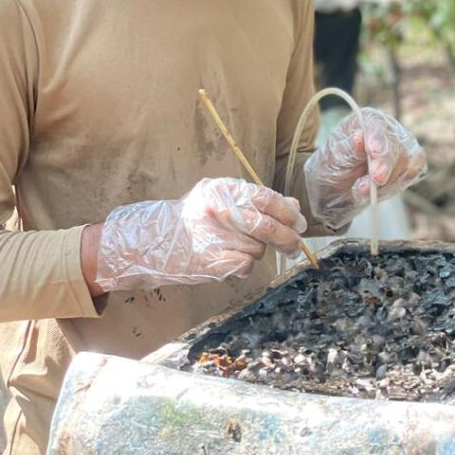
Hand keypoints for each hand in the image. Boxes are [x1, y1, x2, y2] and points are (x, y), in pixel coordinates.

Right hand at [93, 178, 306, 291]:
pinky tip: (228, 258)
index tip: (299, 223)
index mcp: (224, 189)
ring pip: (257, 248)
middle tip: (294, 246)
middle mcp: (220, 210)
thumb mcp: (223, 199)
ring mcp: (216, 236)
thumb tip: (295, 206)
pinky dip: (243, 265)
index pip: (266, 198)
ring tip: (236, 246)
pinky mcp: (212, 261)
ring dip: (255, 251)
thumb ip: (258, 201)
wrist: (156, 242)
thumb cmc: (194, 219)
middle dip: (286, 238)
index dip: (287, 211)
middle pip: (267, 226)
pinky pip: (245, 265)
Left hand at [304, 108, 426, 227]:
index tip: (372, 151)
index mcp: (369, 119)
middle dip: (385, 164)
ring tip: (361, 190)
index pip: (378, 125)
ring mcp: (403, 147)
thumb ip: (349, 149)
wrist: (340, 185)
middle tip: (376, 179)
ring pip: (406, 163)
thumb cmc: (336, 164)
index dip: (377, 139)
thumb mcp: (335, 156)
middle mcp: (390, 130)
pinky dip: (392, 187)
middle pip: (397, 145)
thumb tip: (359, 137)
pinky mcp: (409, 166)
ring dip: (385, 182)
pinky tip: (374, 193)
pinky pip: (409, 176)